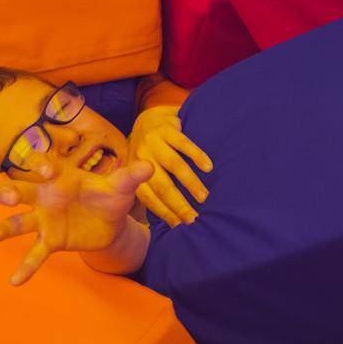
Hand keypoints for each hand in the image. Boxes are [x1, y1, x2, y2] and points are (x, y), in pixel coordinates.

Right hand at [0, 160, 153, 285]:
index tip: (47, 170)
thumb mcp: (122, 187)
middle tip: (3, 198)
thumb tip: (149, 167)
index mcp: (61, 176)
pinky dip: (25, 267)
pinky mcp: (51, 241)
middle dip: (9, 192)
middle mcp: (46, 196)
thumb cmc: (110, 196)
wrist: (111, 221)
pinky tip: (14, 281)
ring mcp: (45, 219)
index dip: (41, 165)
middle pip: (21, 191)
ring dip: (4, 228)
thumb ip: (131, 177)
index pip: (44, 165)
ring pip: (19, 222)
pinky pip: (35, 253)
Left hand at [128, 105, 212, 226]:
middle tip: (193, 218)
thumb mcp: (142, 171)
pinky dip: (197, 156)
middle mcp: (141, 156)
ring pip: (174, 165)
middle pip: (161, 185)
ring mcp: (153, 141)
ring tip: (204, 197)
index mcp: (134, 171)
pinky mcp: (167, 128)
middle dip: (178, 204)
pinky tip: (208, 167)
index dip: (163, 212)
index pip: (148, 197)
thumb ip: (152, 189)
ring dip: (190, 183)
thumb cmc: (150, 153)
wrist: (148, 118)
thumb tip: (172, 219)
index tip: (179, 225)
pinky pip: (184, 144)